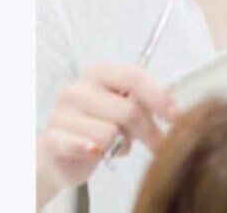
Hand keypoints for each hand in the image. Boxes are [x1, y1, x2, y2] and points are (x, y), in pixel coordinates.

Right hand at [37, 64, 176, 206]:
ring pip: (109, 133)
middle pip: (128, 109)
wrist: (59, 153)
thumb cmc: (97, 125)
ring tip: (112, 145)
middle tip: (159, 144)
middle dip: (149, 131)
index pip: (134, 76)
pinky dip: (89, 149)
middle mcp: (79, 88)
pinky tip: (94, 151)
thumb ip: (143, 101)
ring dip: (118, 145)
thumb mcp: (123, 108)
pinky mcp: (50, 139)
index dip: (158, 96)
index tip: (176, 114)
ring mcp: (61, 112)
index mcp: (99, 72)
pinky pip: (78, 144)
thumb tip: (172, 102)